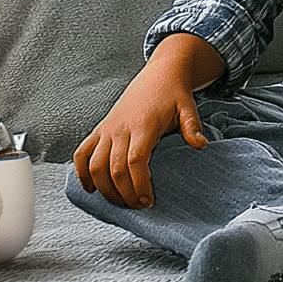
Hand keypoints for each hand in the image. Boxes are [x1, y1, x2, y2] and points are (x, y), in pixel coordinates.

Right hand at [72, 34, 217, 208]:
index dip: (139, 184)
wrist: (159, 75)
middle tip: (138, 206)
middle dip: (124, 193)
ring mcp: (107, 129)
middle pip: (113, 168)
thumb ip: (192, 127)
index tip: (149, 200)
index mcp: (144, 124)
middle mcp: (121, 128)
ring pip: (95, 164)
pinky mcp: (100, 129)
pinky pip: (82, 153)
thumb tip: (201, 146)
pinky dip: (81, 172)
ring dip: (104, 188)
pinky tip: (91, 189)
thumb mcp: (188, 107)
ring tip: (120, 202)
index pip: (135, 160)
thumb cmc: (174, 94)